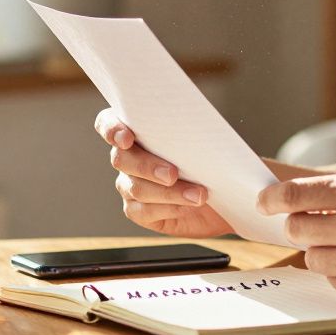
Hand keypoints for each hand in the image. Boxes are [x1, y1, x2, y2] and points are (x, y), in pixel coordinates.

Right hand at [95, 107, 233, 237]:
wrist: (227, 192)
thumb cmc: (214, 157)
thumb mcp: (206, 138)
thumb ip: (191, 129)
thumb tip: (196, 126)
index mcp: (137, 130)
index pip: (108, 123)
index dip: (111, 129)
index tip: (127, 138)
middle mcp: (127, 157)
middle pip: (121, 158)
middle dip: (147, 166)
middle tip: (173, 174)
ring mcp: (129, 184)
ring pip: (136, 188)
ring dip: (169, 192)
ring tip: (198, 195)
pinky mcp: (139, 211)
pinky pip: (144, 211)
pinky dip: (168, 208)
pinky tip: (188, 207)